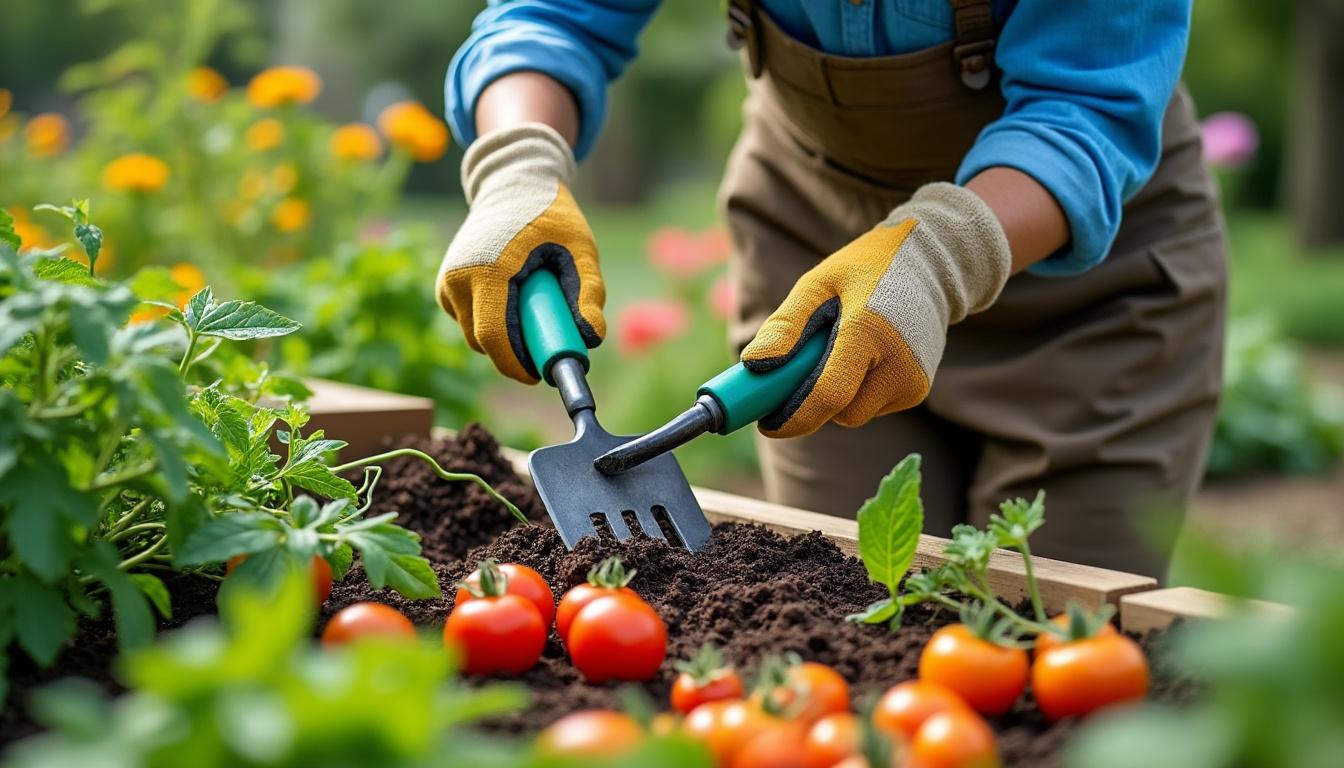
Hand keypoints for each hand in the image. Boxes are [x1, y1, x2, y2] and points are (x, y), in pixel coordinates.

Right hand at [437, 123, 604, 382]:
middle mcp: (459, 277)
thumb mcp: (581, 250)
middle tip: (548, 344)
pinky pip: (469, 321)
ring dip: (504, 337)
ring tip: (534, 309)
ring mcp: (448, 281)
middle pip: (484, 343)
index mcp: (490, 270)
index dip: (517, 365)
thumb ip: (589, 293)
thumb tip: (590, 339)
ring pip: (475, 335)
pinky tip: (513, 298)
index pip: (495, 337)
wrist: (513, 184)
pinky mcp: (445, 285)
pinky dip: (491, 323)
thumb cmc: (551, 216)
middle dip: (515, 355)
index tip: (541, 376)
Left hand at [741, 183, 1011, 437]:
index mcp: (869, 331)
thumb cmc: (866, 269)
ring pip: (854, 413)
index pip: (828, 395)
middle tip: (795, 371)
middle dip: (810, 400)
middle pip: (837, 411)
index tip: (765, 422)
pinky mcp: (918, 391)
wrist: (933, 265)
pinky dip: (857, 390)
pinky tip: (865, 355)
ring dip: (836, 394)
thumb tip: (753, 365)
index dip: (793, 417)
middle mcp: (898, 363)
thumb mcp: (818, 283)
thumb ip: (786, 325)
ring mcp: (912, 381)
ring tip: (841, 349)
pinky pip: (871, 406)